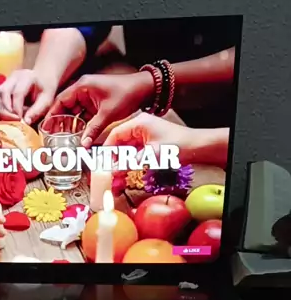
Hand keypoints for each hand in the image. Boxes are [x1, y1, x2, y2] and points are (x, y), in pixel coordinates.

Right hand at [0, 69, 57, 124]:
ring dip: (0, 108)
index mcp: (27, 77)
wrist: (43, 78)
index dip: (17, 108)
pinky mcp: (3, 84)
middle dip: (6, 109)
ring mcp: (7, 80)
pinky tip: (2, 114)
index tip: (19, 120)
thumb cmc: (45, 90)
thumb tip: (26, 122)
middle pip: (4, 92)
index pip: (18, 93)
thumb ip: (37, 110)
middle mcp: (14, 76)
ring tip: (6, 119)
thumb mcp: (46, 100)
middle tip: (10, 121)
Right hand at [46, 72, 153, 147]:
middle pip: (65, 107)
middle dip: (59, 122)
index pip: (60, 101)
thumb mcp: (107, 114)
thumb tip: (83, 145)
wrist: (143, 89)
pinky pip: (83, 115)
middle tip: (51, 137)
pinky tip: (76, 136)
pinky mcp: (96, 103)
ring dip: (69, 125)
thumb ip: (93, 130)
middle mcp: (83, 90)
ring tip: (62, 139)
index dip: (51, 114)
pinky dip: (80, 125)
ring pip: (74, 112)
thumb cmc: (126, 94)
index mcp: (82, 87)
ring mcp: (89, 97)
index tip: (45, 127)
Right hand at [106, 114, 227, 166]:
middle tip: (108, 172)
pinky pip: (134, 151)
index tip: (102, 163)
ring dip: (121, 162)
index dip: (107, 149)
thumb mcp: (150, 155)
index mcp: (138, 122)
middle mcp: (140, 125)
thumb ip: (129, 163)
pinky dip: (130, 162)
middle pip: (119, 142)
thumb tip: (112, 171)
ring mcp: (145, 133)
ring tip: (116, 177)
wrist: (197, 146)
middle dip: (113, 158)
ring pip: (126, 148)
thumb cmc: (176, 146)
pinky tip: (126, 173)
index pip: (115, 133)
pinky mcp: (150, 141)